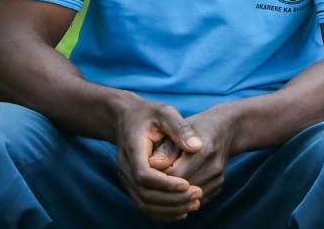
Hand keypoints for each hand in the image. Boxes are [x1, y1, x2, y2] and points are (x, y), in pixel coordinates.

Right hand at [114, 98, 203, 221]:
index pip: (144, 175)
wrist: (126, 118)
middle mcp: (125, 168)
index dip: (165, 184)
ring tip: (194, 204)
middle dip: (172, 199)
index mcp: (133, 149)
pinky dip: (163, 211)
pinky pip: (145, 204)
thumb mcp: (165, 112)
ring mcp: (126, 178)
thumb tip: (198, 146)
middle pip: (145, 194)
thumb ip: (180, 128)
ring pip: (144, 203)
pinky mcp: (132, 184)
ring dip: (169, 208)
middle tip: (197, 196)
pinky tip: (182, 210)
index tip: (187, 185)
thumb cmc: (148, 113)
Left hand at [149, 107, 236, 207]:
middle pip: (182, 189)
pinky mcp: (218, 188)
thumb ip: (165, 149)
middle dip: (163, 189)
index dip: (158, 177)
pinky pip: (195, 201)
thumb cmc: (195, 128)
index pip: (175, 174)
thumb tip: (152, 164)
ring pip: (188, 199)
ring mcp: (218, 180)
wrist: (222, 131)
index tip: (147, 173)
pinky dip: (182, 199)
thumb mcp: (178, 131)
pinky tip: (172, 190)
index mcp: (205, 150)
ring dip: (172, 196)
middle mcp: (215, 167)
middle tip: (148, 184)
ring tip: (158, 187)